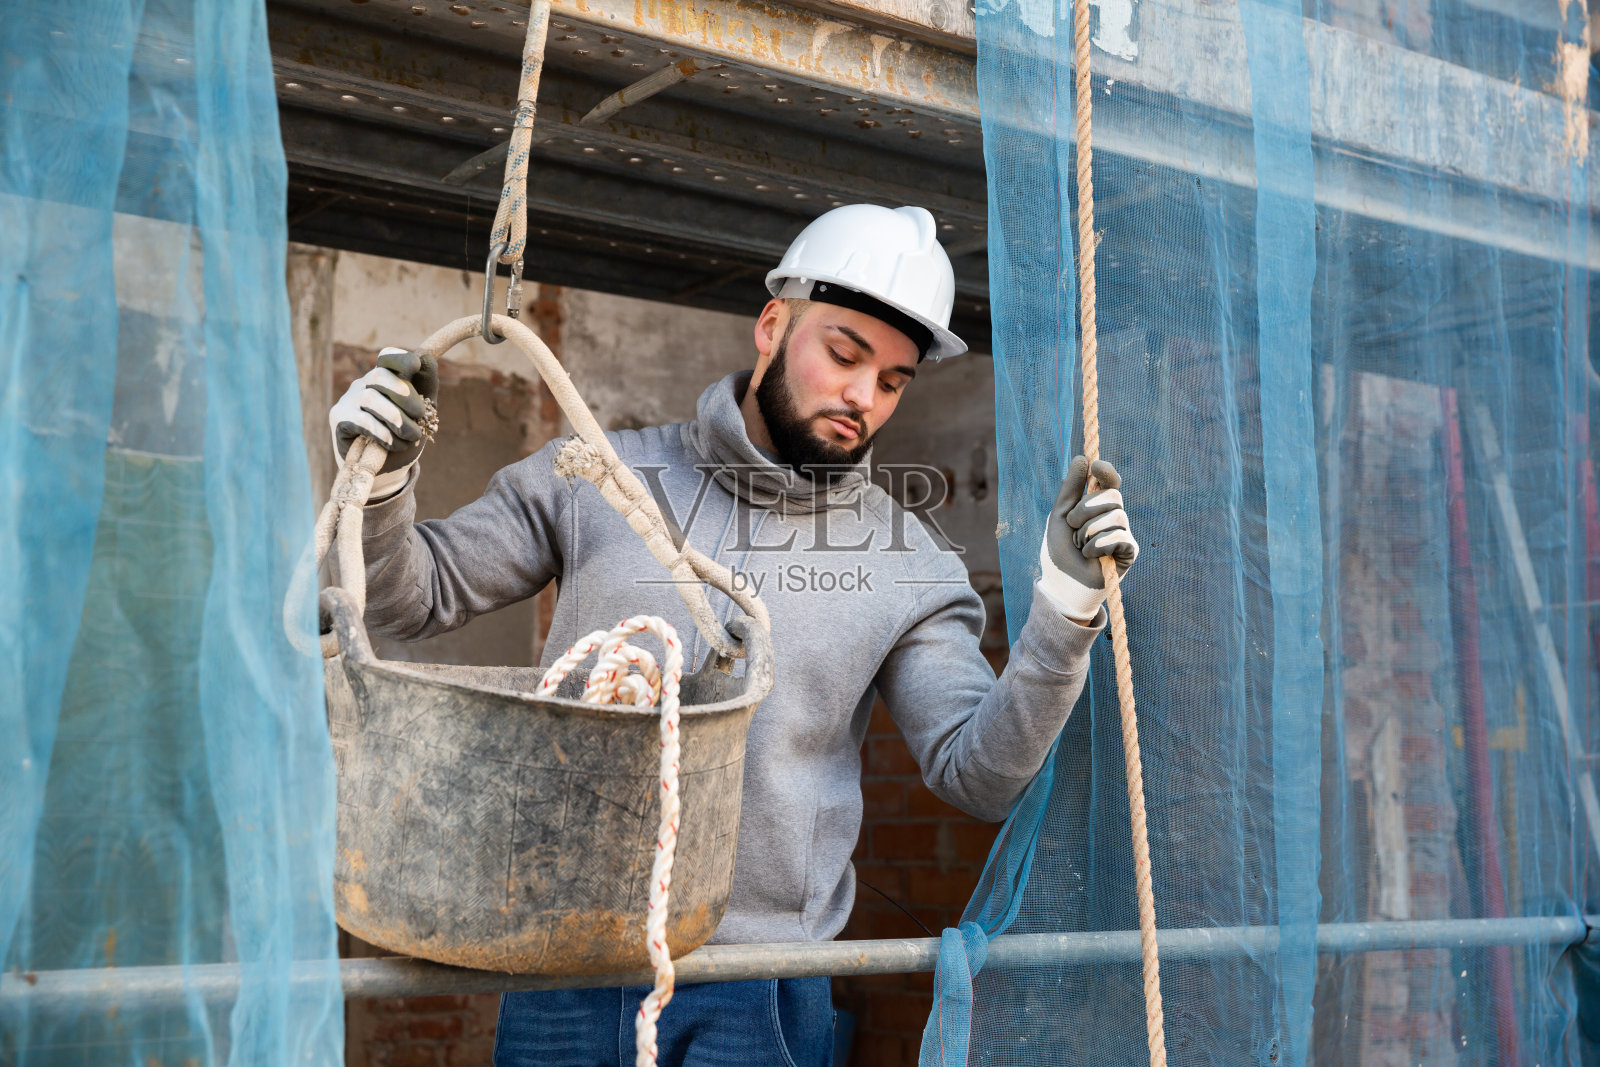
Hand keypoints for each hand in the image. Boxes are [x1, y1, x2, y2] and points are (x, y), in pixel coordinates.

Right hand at [328, 347, 439, 485]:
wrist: (386, 468)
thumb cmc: (404, 435)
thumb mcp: (422, 412)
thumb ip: (426, 386)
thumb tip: (427, 358)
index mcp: (385, 379)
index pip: (387, 358)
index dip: (400, 358)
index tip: (415, 366)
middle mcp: (364, 384)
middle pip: (380, 375)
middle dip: (403, 392)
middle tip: (420, 413)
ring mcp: (349, 399)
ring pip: (370, 397)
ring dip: (395, 417)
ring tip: (412, 435)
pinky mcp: (339, 418)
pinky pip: (360, 420)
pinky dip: (381, 431)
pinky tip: (394, 443)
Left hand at [1037, 455, 1138, 622]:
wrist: (1062, 582)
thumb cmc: (1059, 550)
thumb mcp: (1060, 515)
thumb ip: (1070, 488)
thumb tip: (1082, 459)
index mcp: (1097, 505)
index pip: (1110, 480)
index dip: (1106, 471)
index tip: (1095, 468)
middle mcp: (1113, 515)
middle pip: (1113, 495)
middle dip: (1086, 509)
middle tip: (1073, 525)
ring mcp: (1123, 532)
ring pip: (1116, 514)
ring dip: (1088, 530)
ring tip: (1080, 545)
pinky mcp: (1130, 550)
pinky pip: (1119, 534)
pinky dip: (1097, 544)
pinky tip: (1090, 556)